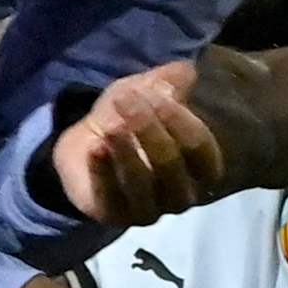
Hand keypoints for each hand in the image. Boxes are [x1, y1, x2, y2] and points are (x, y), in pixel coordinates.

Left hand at [52, 62, 231, 226]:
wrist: (86, 145)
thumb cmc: (129, 120)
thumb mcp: (149, 92)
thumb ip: (170, 82)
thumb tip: (186, 71)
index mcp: (198, 168)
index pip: (201, 150)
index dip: (181, 121)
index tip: (158, 93)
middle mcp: (179, 194)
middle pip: (171, 165)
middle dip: (148, 129)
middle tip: (125, 100)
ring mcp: (148, 210)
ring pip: (141, 183)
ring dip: (126, 149)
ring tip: (110, 125)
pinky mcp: (114, 216)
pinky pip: (110, 197)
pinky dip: (103, 172)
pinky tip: (96, 148)